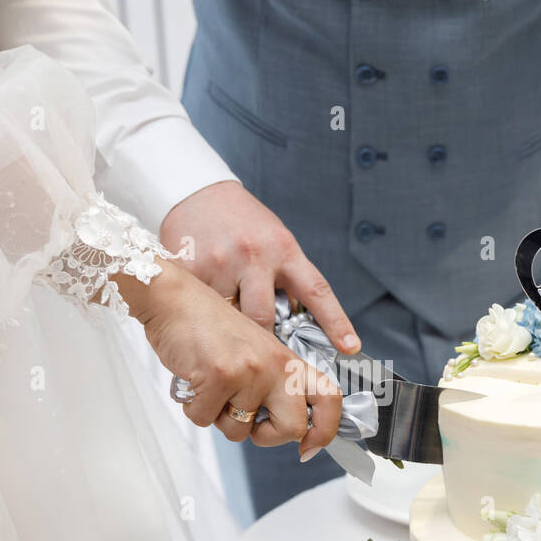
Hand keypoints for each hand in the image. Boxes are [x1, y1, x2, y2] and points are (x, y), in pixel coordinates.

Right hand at [125, 259, 341, 458]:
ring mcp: (250, 371)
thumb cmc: (209, 327)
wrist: (174, 299)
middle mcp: (275, 365)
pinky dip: (193, 408)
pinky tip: (192, 382)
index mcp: (287, 359)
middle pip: (293, 428)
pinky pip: (204, 419)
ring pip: (238, 431)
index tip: (308, 448)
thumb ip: (273, 384)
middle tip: (248, 423)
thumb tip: (282, 426)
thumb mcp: (256, 351)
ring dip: (218, 418)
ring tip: (210, 387)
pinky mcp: (220, 376)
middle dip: (267, 437)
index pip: (329, 398)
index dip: (324, 431)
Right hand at [159, 181, 360, 353]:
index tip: (351, 348)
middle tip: (258, 348)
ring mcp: (221, 262)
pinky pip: (199, 308)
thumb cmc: (243, 223)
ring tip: (220, 314)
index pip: (316, 291)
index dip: (336, 322)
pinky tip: (199, 303)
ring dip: (227, 324)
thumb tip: (297, 329)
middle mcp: (255, 255)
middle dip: (262, 337)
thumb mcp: (275, 242)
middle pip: (264, 317)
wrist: (198, 192)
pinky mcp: (190, 269)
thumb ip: (287, 280)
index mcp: (284, 249)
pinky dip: (202, 314)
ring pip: (228, 318)